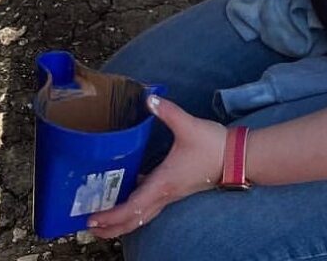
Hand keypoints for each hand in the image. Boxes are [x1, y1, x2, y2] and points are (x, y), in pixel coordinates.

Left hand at [87, 97, 226, 240]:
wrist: (236, 158)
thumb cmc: (211, 145)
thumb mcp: (188, 125)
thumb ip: (167, 111)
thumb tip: (149, 98)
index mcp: (162, 183)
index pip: (132, 208)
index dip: (111, 216)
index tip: (92, 218)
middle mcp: (164, 194)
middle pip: (133, 221)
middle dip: (111, 227)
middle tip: (90, 227)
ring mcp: (170, 195)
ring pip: (142, 216)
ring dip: (122, 222)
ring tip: (104, 221)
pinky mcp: (175, 190)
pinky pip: (150, 206)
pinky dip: (135, 209)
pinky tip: (130, 196)